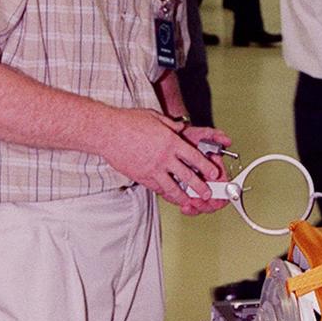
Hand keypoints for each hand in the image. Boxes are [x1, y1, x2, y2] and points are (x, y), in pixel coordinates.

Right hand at [101, 110, 229, 212]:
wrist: (108, 132)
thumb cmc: (128, 122)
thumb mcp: (155, 118)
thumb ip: (170, 125)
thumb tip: (180, 128)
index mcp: (171, 142)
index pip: (195, 157)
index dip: (206, 167)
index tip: (213, 173)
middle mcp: (164, 157)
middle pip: (188, 176)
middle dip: (199, 187)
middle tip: (207, 194)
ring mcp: (153, 169)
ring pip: (172, 187)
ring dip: (183, 196)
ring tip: (189, 201)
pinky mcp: (141, 177)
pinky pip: (156, 188)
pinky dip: (164, 193)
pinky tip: (168, 196)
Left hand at [176, 124, 232, 214]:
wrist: (170, 141)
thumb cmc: (187, 141)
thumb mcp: (200, 135)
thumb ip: (214, 136)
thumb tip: (226, 140)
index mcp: (214, 170)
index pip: (226, 185)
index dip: (226, 188)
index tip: (222, 188)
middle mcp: (206, 181)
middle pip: (216, 200)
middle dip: (212, 200)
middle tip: (206, 197)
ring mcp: (195, 189)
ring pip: (203, 206)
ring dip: (200, 206)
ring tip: (194, 201)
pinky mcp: (183, 194)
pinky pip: (189, 207)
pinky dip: (189, 208)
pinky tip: (185, 205)